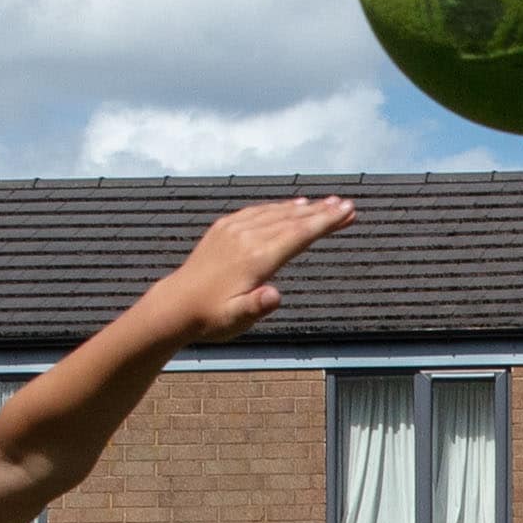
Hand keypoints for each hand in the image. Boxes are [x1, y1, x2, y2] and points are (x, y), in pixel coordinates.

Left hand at [162, 195, 359, 342]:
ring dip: (304, 208)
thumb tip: (275, 296)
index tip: (348, 212)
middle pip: (292, 220)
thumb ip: (257, 307)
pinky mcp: (223, 229)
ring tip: (328, 203)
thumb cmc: (210, 317)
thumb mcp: (236, 319)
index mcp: (256, 259)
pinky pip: (257, 211)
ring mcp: (234, 230)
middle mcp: (246, 238)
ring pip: (276, 213)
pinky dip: (278, 207)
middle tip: (348, 205)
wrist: (175, 305)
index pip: (298, 235)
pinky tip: (290, 206)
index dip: (325, 222)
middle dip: (322, 212)